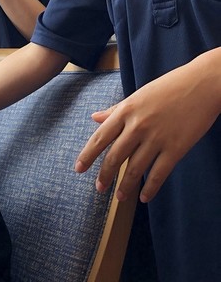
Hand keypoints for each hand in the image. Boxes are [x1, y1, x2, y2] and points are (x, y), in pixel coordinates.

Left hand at [75, 55, 220, 202]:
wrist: (202, 84)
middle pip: (115, 156)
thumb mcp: (138, 95)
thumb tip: (95, 117)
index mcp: (126, 110)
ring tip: (119, 196)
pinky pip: (159, 173)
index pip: (100, 137)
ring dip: (125, 185)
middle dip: (105, 175)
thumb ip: (116, 109)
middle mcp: (137, 126)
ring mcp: (157, 138)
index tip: (78, 169)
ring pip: (135, 168)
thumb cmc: (170, 86)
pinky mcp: (176, 148)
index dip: (88, 155)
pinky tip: (145, 198)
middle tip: (99, 188)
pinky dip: (151, 188)